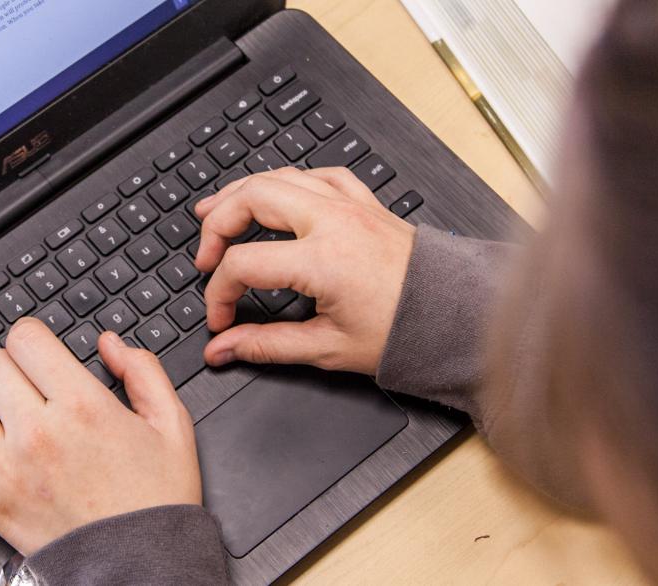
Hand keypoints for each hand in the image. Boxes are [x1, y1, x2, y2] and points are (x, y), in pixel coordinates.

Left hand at [0, 318, 200, 555]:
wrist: (145, 565)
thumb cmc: (158, 500)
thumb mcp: (172, 425)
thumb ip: (143, 372)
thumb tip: (110, 344)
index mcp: (81, 405)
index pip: (25, 338)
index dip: (34, 341)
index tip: (40, 354)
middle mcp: (38, 433)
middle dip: (11, 372)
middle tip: (31, 391)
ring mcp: (9, 471)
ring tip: (7, 425)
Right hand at [194, 167, 415, 374]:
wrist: (453, 315)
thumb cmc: (402, 331)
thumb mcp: (328, 348)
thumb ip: (265, 345)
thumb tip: (221, 349)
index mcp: (322, 260)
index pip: (243, 263)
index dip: (218, 292)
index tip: (220, 318)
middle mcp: (332, 221)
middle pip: (251, 197)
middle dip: (216, 224)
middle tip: (204, 254)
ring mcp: (349, 204)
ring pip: (279, 175)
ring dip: (241, 193)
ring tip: (216, 212)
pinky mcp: (363, 201)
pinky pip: (315, 174)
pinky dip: (286, 181)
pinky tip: (275, 194)